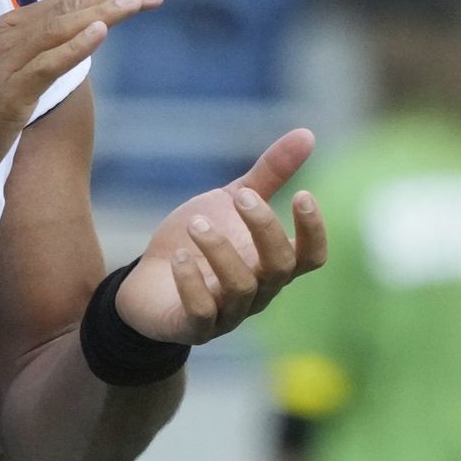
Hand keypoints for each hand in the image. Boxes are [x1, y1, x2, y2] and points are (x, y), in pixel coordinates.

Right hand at [0, 0, 162, 192]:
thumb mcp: (7, 73)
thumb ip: (37, 54)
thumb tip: (74, 43)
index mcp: (9, 28)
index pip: (64, 3)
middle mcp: (8, 35)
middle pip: (68, 7)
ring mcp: (7, 61)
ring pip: (62, 27)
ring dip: (103, 12)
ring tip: (137, 1)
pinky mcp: (10, 90)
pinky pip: (48, 63)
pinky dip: (75, 46)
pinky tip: (101, 32)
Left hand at [114, 130, 327, 345]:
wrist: (146, 283)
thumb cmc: (197, 241)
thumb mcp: (231, 201)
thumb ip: (269, 174)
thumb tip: (307, 133)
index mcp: (272, 263)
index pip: (311, 257)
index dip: (313, 230)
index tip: (302, 193)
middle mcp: (258, 292)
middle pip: (279, 267)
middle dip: (263, 228)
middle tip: (238, 197)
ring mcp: (228, 313)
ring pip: (241, 288)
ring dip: (219, 250)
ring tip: (195, 223)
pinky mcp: (193, 327)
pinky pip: (201, 312)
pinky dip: (192, 283)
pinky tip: (179, 257)